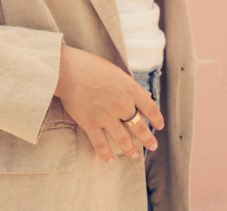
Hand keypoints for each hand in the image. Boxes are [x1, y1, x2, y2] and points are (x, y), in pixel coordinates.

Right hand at [55, 45, 163, 162]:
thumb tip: (148, 95)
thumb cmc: (92, 67)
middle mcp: (122, 104)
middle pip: (140, 127)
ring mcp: (106, 116)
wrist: (68, 70)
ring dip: (130, 150)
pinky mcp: (90, 123)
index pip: (151, 109)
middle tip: (153, 146)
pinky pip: (101, 143)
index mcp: (131, 90)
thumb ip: (132, 86)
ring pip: (123, 139)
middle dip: (148, 139)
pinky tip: (111, 159)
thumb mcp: (118, 73)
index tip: (159, 127)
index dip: (157, 120)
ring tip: (134, 155)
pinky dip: (106, 153)